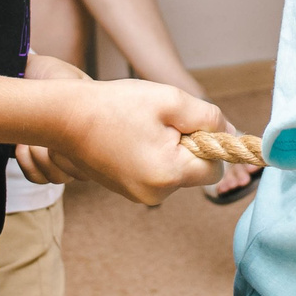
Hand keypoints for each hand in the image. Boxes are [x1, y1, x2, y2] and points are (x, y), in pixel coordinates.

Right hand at [16, 58, 225, 206]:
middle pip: (195, 171)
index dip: (210, 143)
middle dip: (188, 146)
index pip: (215, 169)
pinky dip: (152, 155)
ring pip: (175, 171)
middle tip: (160, 121)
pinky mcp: (126, 190)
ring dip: (169, 149)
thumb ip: (208, 117)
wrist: (65, 117)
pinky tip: (130, 137)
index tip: (189, 123)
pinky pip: (155, 173)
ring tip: (140, 128)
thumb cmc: (117, 105)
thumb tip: (231, 133)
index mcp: (169, 175)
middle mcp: (155, 194)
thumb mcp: (171, 100)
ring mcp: (138, 195)